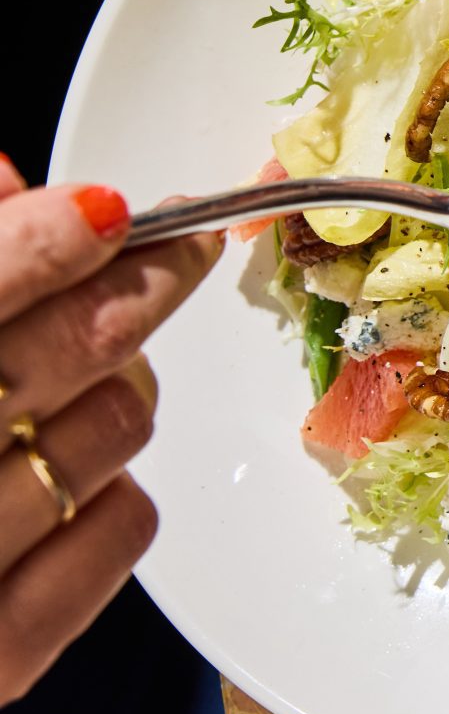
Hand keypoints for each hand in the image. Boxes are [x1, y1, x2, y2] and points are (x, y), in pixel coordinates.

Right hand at [0, 159, 217, 703]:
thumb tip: (2, 186)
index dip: (45, 240)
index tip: (103, 209)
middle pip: (71, 350)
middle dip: (135, 286)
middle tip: (168, 255)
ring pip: (114, 430)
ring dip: (114, 393)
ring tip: (70, 389)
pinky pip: (124, 528)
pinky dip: (115, 489)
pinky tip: (68, 476)